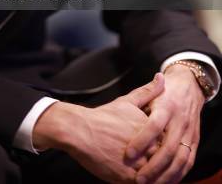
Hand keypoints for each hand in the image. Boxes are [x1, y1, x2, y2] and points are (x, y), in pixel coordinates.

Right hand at [33, 73, 164, 182]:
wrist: (80, 131)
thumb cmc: (104, 116)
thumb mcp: (127, 101)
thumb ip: (148, 92)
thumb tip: (161, 77)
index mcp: (152, 129)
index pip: (171, 143)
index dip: (170, 148)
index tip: (166, 150)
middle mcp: (148, 147)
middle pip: (165, 161)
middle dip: (165, 165)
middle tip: (162, 167)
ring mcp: (138, 164)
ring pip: (156, 176)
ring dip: (157, 177)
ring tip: (152, 174)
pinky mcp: (127, 178)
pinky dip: (145, 183)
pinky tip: (142, 181)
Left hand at [125, 65, 205, 183]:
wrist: (189, 87)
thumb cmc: (165, 92)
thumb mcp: (152, 92)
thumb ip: (140, 98)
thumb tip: (119, 106)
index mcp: (166, 106)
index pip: (154, 126)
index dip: (142, 141)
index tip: (128, 154)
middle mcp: (179, 120)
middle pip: (168, 148)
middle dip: (153, 166)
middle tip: (138, 179)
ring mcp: (189, 132)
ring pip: (180, 159)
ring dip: (165, 175)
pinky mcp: (194, 141)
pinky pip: (188, 162)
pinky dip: (178, 175)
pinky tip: (165, 182)